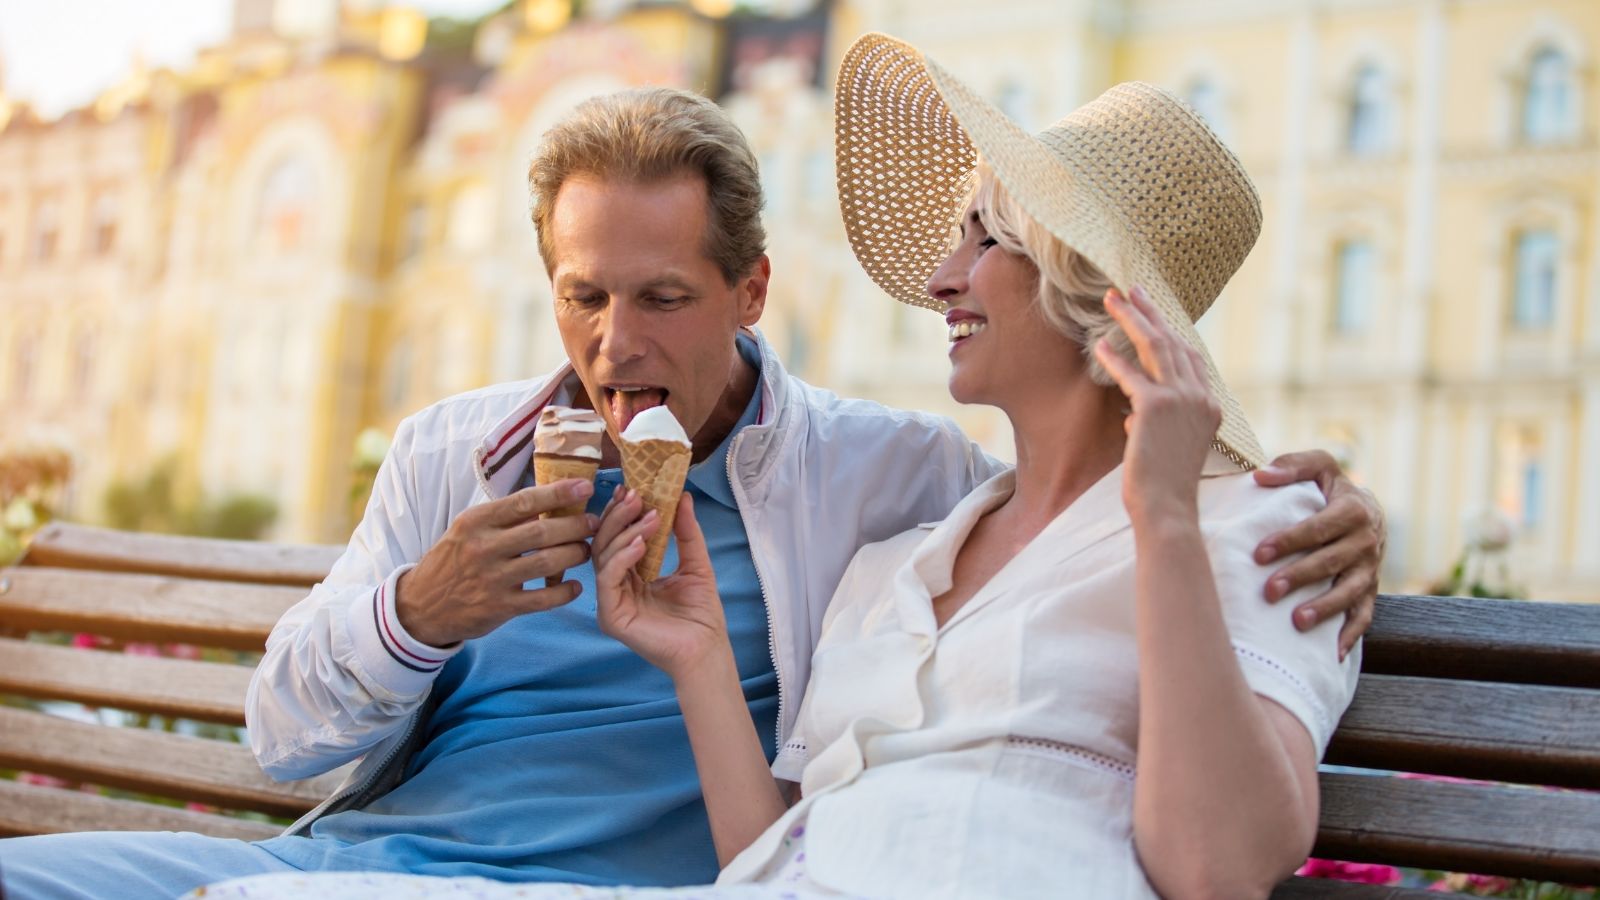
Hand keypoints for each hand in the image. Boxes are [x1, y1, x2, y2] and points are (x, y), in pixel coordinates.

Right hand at [395, 479, 595, 646]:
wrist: (421, 606)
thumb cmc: (452, 561)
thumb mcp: (467, 530)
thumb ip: (502, 518)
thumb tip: (547, 499)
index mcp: (476, 521)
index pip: (523, 501)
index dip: (558, 493)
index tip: (585, 487)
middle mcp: (483, 548)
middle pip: (540, 532)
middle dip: (575, 526)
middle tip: (594, 523)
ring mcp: (492, 579)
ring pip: (546, 563)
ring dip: (574, 555)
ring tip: (586, 551)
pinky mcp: (500, 608)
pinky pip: (542, 599)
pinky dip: (564, 593)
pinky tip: (576, 587)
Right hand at [592, 489, 728, 677]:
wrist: (707, 648)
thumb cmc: (701, 613)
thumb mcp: (696, 562)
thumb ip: (687, 531)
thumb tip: (684, 496)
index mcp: (632, 574)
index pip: (619, 537)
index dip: (622, 512)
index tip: (632, 487)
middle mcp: (617, 586)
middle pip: (605, 543)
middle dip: (619, 516)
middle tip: (635, 495)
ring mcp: (611, 601)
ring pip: (604, 556)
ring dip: (625, 532)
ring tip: (649, 516)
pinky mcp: (611, 616)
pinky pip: (608, 579)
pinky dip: (622, 557)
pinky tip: (641, 543)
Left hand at [1093, 286, 1221, 525]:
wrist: (1167, 509)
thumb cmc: (1163, 488)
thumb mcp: (1167, 449)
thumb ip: (1153, 426)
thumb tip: (1129, 416)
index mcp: (1210, 407)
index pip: (1190, 358)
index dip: (1171, 331)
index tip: (1153, 312)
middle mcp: (1201, 398)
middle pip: (1174, 342)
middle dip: (1150, 312)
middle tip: (1130, 289)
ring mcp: (1182, 400)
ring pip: (1155, 346)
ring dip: (1131, 319)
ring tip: (1111, 299)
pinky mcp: (1156, 407)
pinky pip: (1130, 374)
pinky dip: (1112, 359)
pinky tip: (1097, 345)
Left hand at [1254, 451, 1385, 657]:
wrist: (1369, 511)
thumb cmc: (1330, 488)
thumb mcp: (1319, 467)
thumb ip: (1293, 465)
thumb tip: (1260, 475)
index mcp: (1352, 510)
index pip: (1319, 527)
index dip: (1290, 540)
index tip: (1259, 553)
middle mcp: (1365, 541)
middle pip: (1331, 562)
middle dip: (1300, 577)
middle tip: (1269, 591)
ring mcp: (1370, 569)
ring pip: (1350, 592)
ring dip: (1324, 609)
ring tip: (1297, 622)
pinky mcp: (1370, 591)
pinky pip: (1364, 616)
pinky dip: (1350, 635)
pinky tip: (1331, 654)